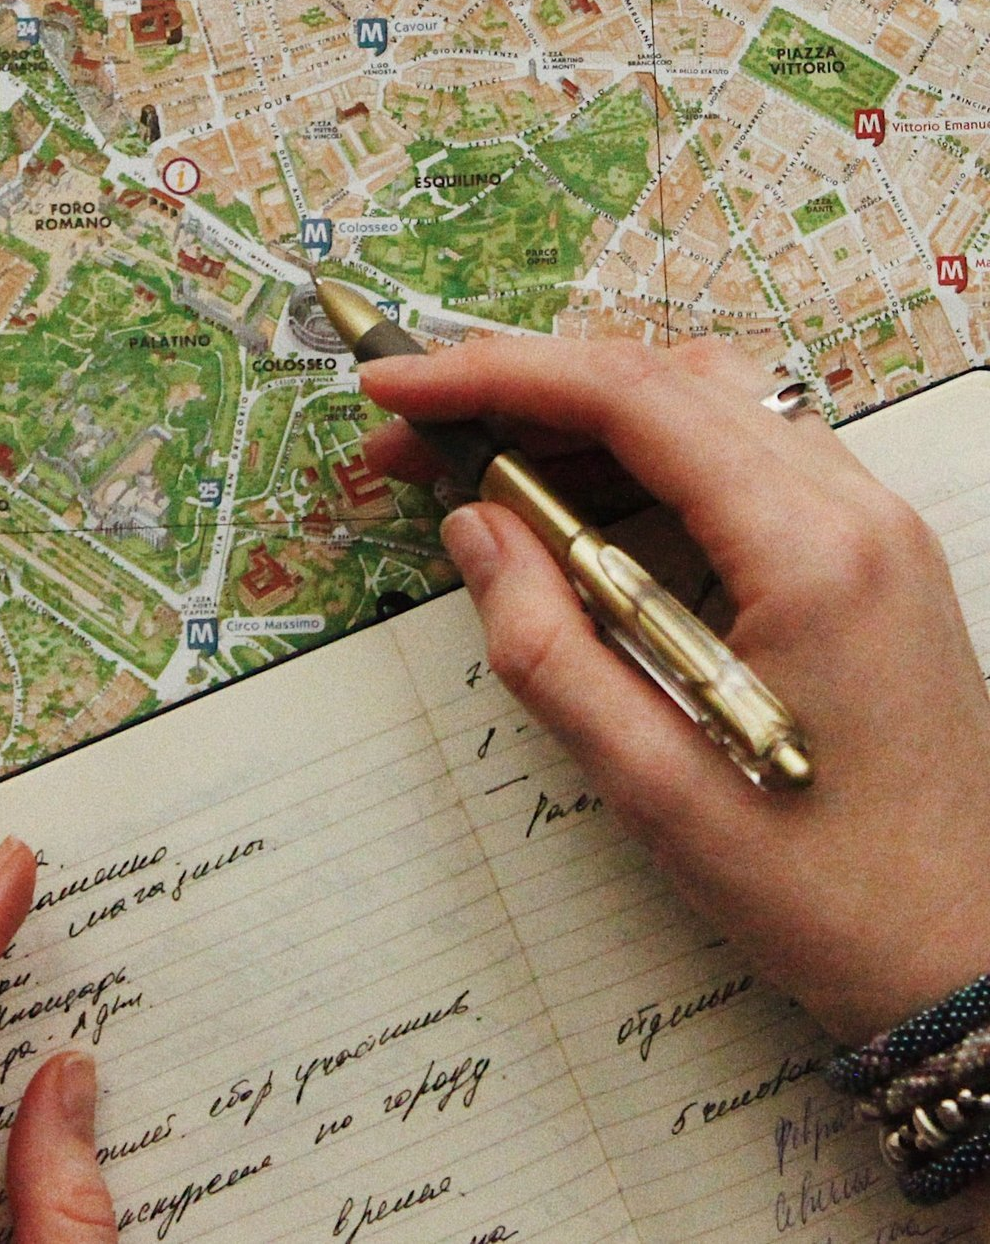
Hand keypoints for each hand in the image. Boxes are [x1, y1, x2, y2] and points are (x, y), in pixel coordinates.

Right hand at [360, 336, 989, 1043]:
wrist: (967, 955)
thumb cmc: (829, 894)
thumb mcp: (653, 785)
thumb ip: (546, 646)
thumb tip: (473, 526)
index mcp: (811, 555)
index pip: (632, 399)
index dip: (495, 374)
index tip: (397, 386)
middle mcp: (854, 512)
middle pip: (666, 379)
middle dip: (522, 388)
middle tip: (414, 439)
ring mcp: (870, 529)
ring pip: (705, 405)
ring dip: (580, 418)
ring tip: (476, 471)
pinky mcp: (863, 557)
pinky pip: (738, 460)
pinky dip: (640, 459)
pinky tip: (573, 512)